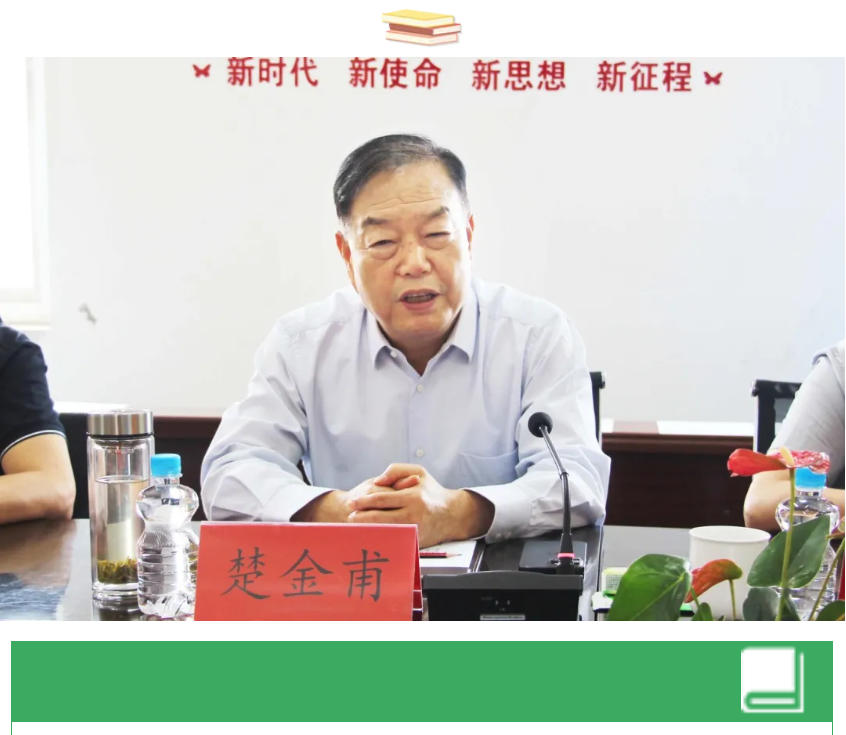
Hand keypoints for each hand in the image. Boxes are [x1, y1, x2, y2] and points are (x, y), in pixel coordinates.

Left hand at [347, 463, 493, 546]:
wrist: (452, 514)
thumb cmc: (431, 491)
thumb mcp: (418, 472)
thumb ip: (396, 470)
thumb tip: (377, 480)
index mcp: (413, 497)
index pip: (382, 500)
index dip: (364, 501)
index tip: (352, 502)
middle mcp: (414, 515)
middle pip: (380, 518)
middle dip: (361, 518)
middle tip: (350, 517)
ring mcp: (414, 531)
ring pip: (384, 532)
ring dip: (367, 530)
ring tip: (354, 527)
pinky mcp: (415, 543)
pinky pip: (393, 541)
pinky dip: (379, 538)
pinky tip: (369, 535)